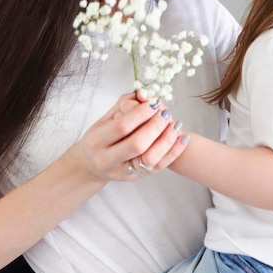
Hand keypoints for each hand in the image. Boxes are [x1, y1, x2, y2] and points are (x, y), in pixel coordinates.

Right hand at [69, 91, 187, 183]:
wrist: (91, 166)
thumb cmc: (99, 137)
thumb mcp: (105, 118)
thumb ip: (124, 104)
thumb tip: (144, 93)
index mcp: (96, 140)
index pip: (122, 126)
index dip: (140, 113)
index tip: (153, 103)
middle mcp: (107, 159)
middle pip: (137, 144)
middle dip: (155, 126)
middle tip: (166, 113)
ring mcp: (122, 171)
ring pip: (149, 159)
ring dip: (167, 140)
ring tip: (175, 125)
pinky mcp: (135, 178)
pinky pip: (158, 167)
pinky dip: (173, 152)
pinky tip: (181, 138)